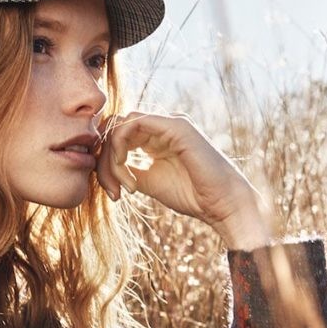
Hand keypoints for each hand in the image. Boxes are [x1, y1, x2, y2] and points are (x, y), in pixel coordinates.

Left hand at [96, 111, 273, 248]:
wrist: (221, 204)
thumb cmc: (191, 195)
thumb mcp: (149, 182)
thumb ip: (128, 169)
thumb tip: (106, 166)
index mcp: (156, 138)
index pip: (118, 139)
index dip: (106, 164)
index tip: (113, 193)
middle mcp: (161, 127)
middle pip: (115, 131)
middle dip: (105, 162)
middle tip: (113, 191)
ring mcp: (168, 124)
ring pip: (120, 126)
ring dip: (113, 158)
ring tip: (126, 186)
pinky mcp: (175, 126)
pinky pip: (134, 124)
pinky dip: (121, 147)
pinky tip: (128, 173)